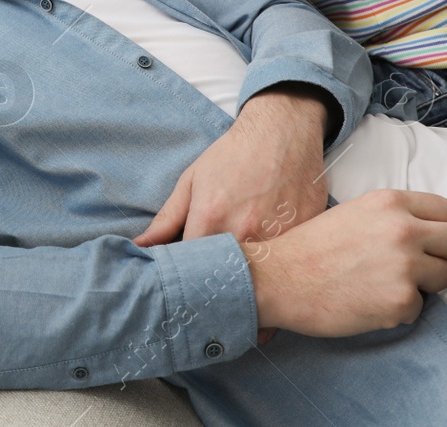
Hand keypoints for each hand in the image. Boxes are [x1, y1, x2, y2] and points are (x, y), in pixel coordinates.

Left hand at [135, 88, 329, 344]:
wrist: (283, 132)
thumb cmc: (234, 154)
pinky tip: (268, 291)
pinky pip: (289, 276)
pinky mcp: (305, 239)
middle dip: (216, 303)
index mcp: (211, 220)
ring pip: (262, 289)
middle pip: (226, 286)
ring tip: (237, 309)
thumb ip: (167, 220)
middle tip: (208, 314)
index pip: (191, 272)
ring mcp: (279, 239)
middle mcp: (245, 234)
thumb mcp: (192, 181)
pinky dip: (278, 287)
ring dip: (250, 302)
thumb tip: (141, 248)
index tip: (182, 298)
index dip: (184, 288)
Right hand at [249, 189, 446, 336]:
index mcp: (390, 203)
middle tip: (419, 266)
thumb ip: (392, 217)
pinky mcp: (401, 301)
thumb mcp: (353, 213)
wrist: (277, 279)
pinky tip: (368, 301)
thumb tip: (425, 231)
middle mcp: (404, 230)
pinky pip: (420, 308)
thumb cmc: (309, 248)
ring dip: (423, 284)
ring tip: (386, 284)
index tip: (426, 241)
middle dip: (445, 256)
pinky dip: (398, 309)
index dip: (439, 229)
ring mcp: (405, 267)